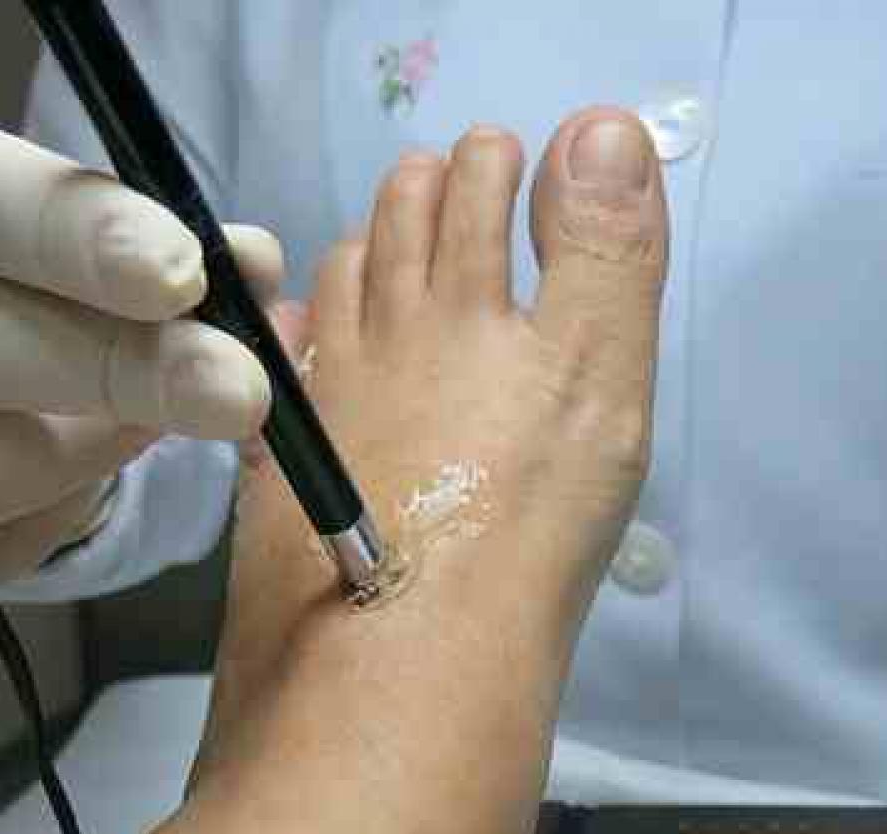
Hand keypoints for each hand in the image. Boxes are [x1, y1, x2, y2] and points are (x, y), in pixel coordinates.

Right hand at [0, 108, 278, 604]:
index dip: (78, 242)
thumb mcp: (69, 227)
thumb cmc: (2, 272)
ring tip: (130, 428)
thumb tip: (253, 265)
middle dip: (117, 374)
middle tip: (236, 391)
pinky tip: (66, 486)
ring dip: (80, 461)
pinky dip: (33, 534)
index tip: (183, 276)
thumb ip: (168, 241)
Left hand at [210, 110, 669, 737]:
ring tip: (379, 237)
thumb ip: (605, 250)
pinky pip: (282, 376)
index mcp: (470, 311)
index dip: (489, 165)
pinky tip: (298, 338)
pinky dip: (292, 336)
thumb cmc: (527, 518)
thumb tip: (602, 129)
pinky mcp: (289, 467)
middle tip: (439, 169)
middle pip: (397, 236)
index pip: (475, 203)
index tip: (498, 147)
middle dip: (423, 188)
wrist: (405, 650)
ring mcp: (327, 402)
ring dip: (362, 247)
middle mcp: (387, 339)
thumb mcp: (601, 374)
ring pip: (337, 294)